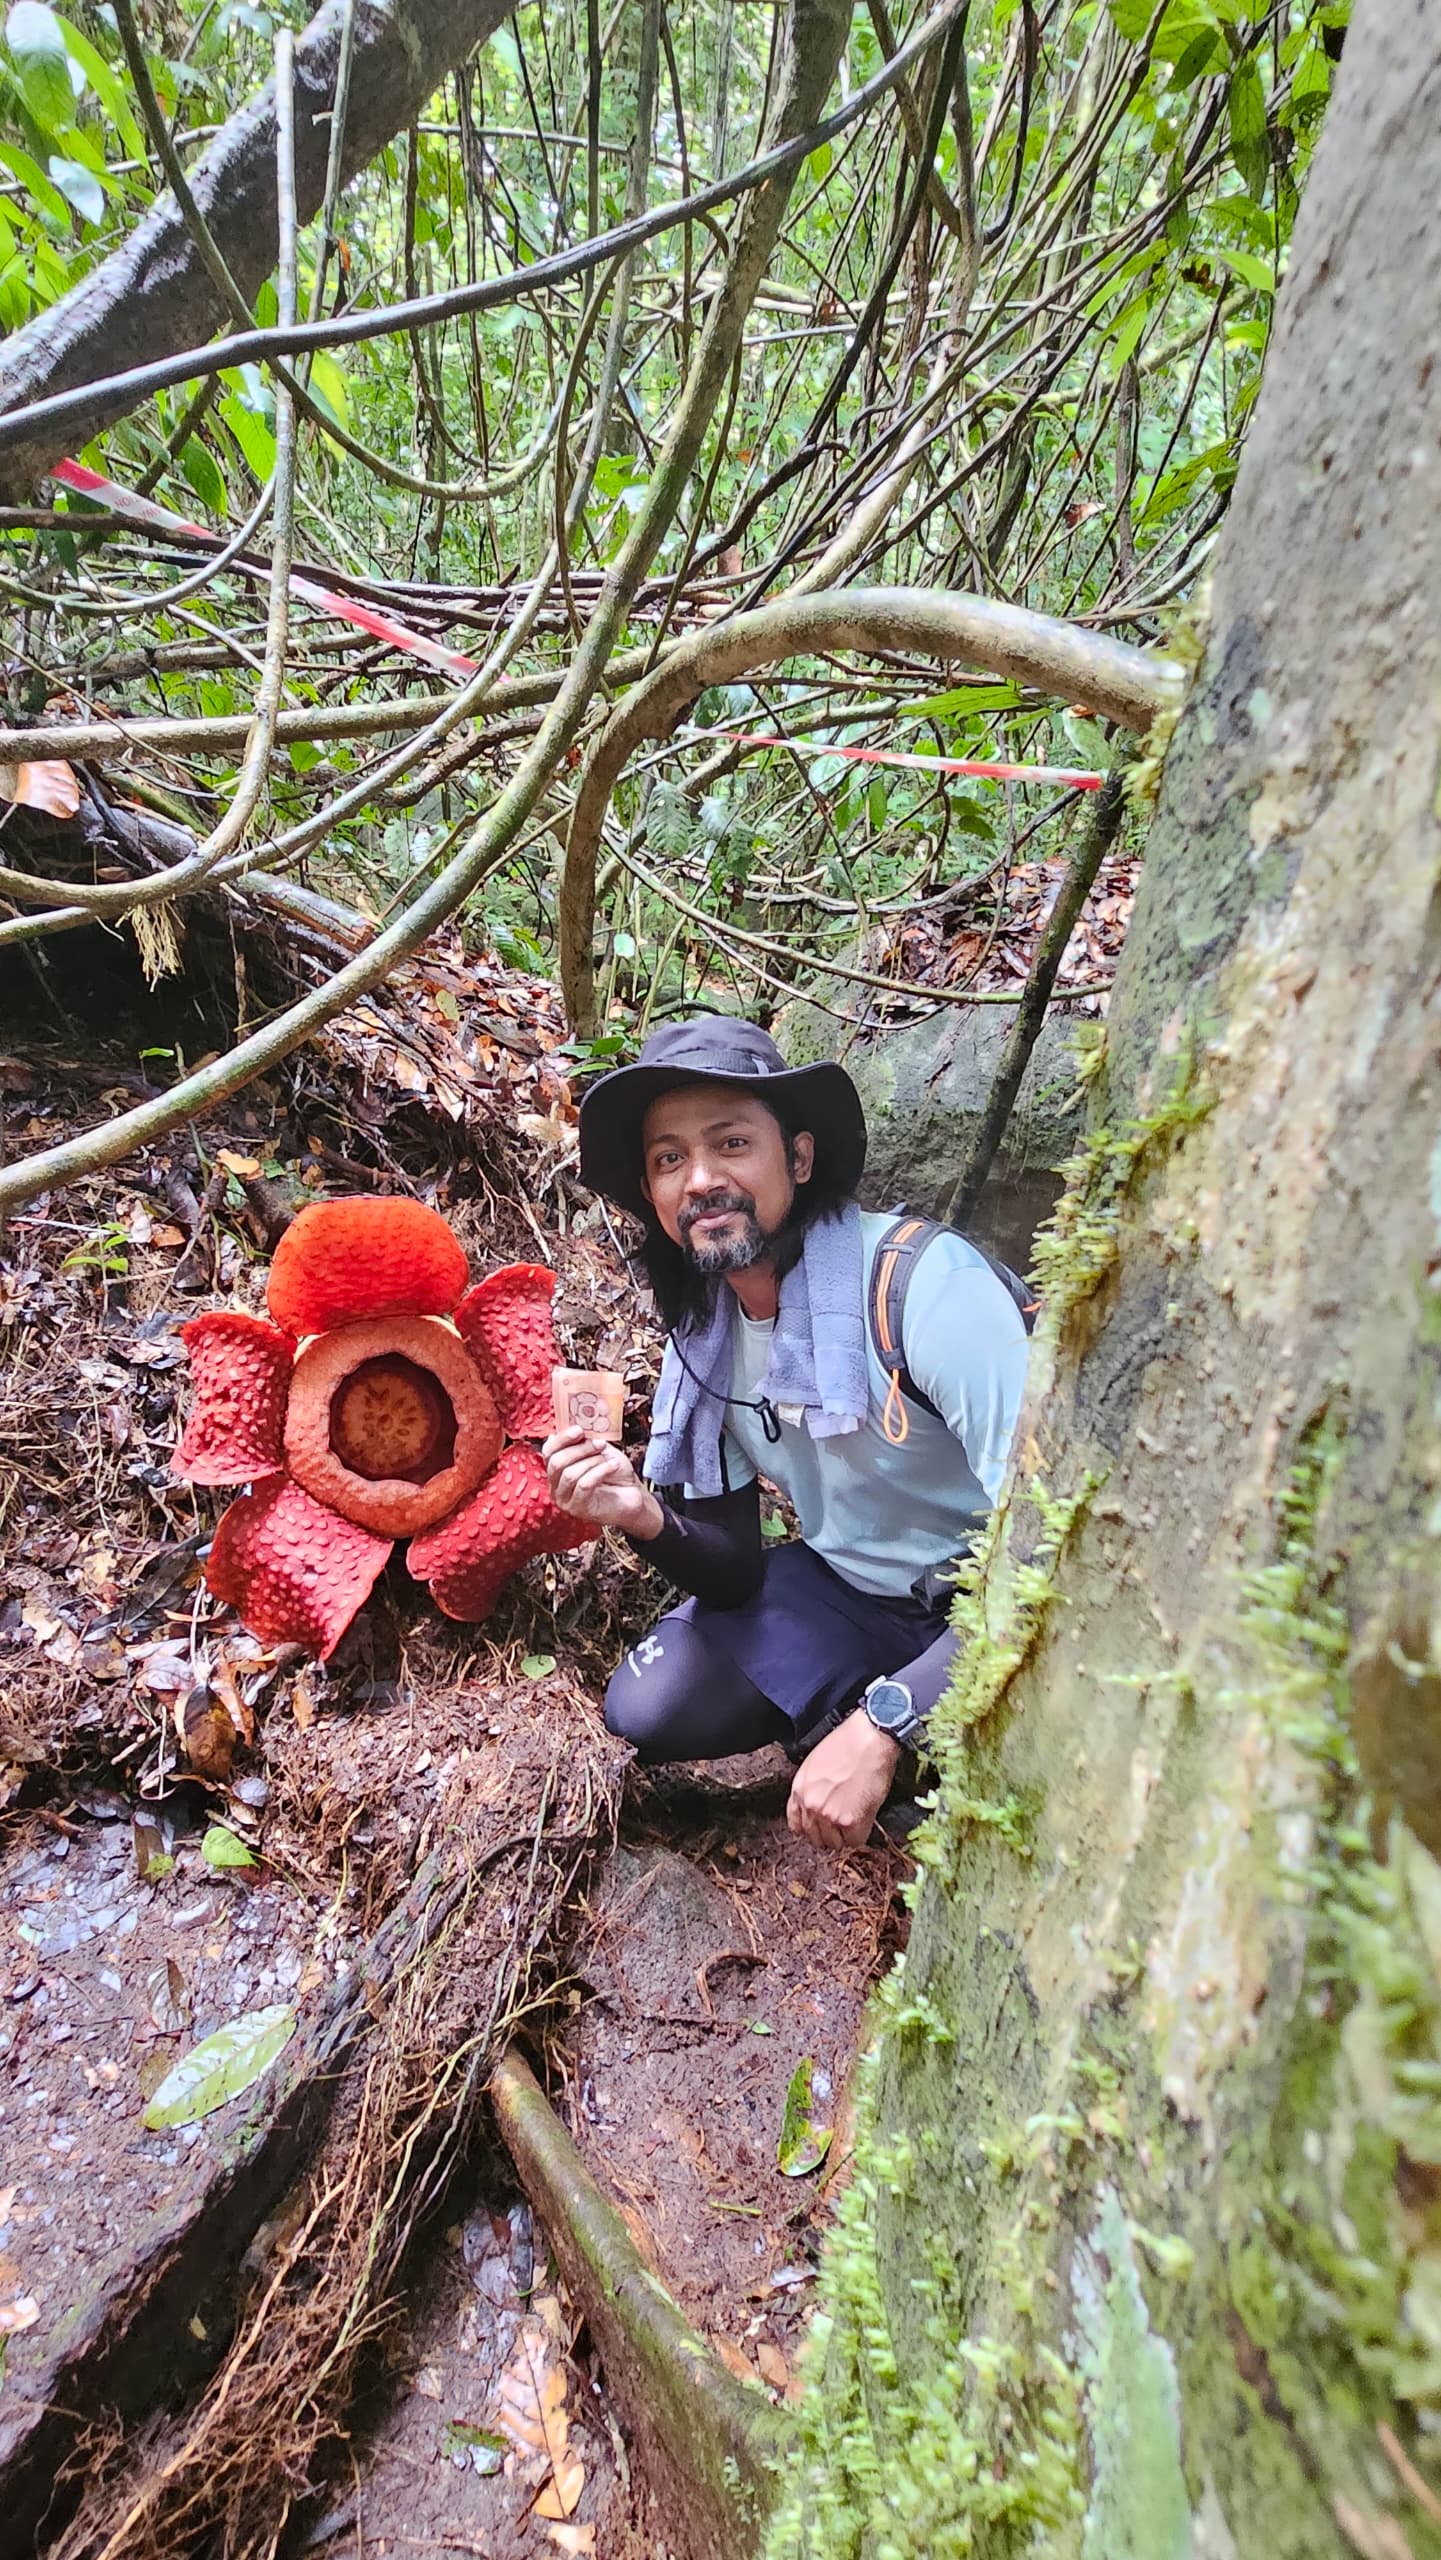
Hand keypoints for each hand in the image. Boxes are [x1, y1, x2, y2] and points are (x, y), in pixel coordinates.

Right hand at [542, 1427, 663, 1540]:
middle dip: (580, 1449)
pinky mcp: (578, 1509)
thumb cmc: (615, 1473)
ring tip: (610, 1458)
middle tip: (600, 1444)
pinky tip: (613, 1466)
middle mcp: (556, 1487)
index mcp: (557, 1470)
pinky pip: (584, 1485)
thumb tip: (573, 1425)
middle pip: (557, 1462)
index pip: (549, 1452)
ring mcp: (565, 1500)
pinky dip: (600, 1471)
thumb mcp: (599, 1451)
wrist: (633, 1495)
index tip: (579, 1430)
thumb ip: (584, 1441)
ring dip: (593, 1461)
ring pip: (570, 1474)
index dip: (562, 1439)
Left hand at [786, 1708, 898, 1850]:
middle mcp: (810, 1804)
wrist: (870, 1738)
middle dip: (830, 1833)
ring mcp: (828, 1815)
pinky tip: (865, 1818)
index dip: (812, 1828)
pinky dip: (862, 1834)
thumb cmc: (848, 1745)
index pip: (797, 1826)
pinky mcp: (849, 1821)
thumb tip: (818, 1809)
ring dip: (846, 1836)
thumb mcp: (815, 1765)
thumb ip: (811, 1790)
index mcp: (799, 1790)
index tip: (822, 1827)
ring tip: (856, 1818)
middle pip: (816, 1838)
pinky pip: (854, 1842)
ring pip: (835, 1844)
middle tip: (845, 1822)